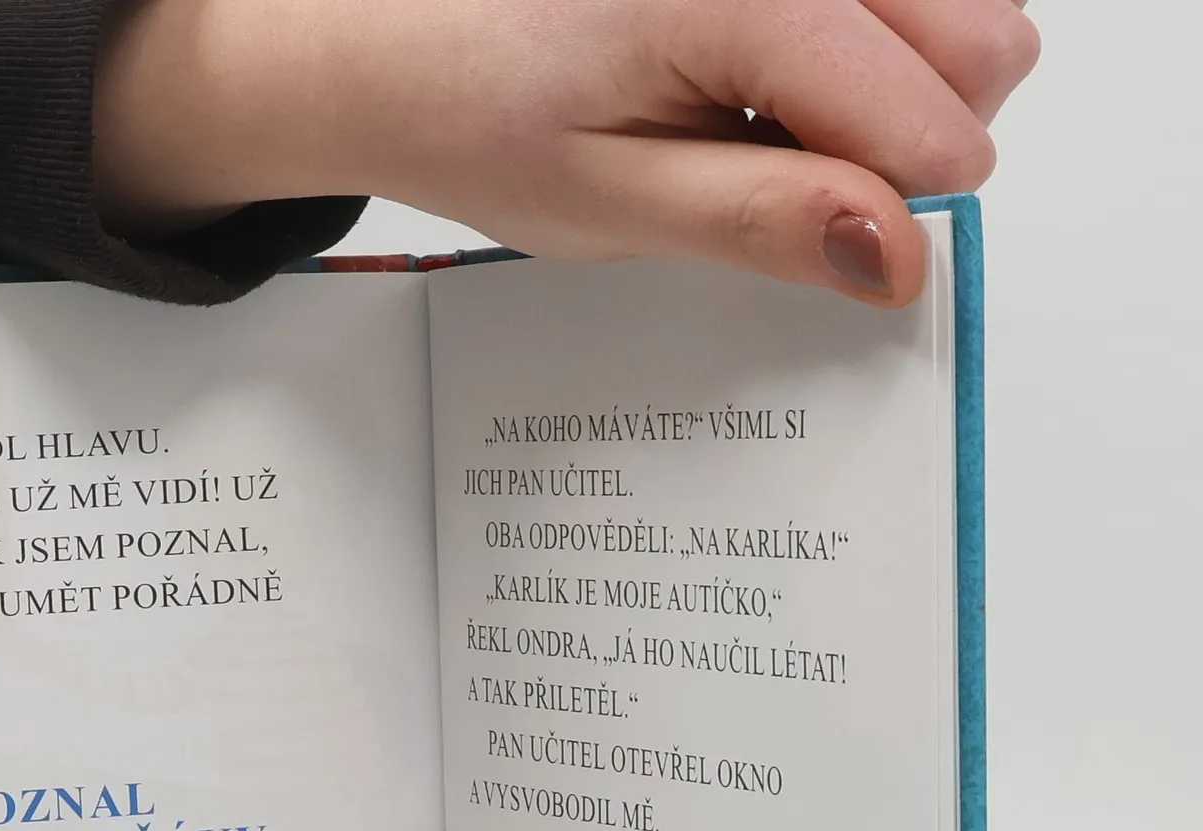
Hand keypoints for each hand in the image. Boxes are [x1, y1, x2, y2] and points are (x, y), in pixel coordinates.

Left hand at [97, 0, 1039, 305]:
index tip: (837, 246)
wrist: (398, 46)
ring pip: (963, 5)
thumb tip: (894, 253)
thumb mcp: (615, 203)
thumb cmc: (481, 118)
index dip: (898, 205)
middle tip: (792, 181)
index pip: (929, 114)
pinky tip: (770, 82)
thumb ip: (763, 220)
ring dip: (897, 86)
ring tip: (768, 126)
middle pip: (984, 37)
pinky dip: (862, 46)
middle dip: (918, 136)